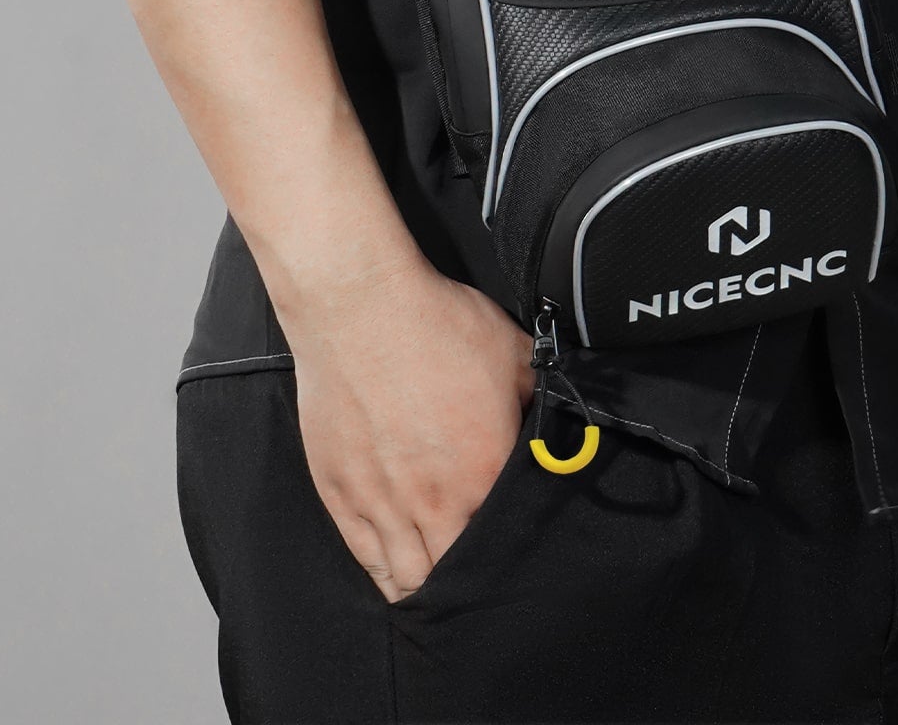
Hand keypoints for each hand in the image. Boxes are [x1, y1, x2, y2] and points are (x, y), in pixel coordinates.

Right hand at [281, 259, 535, 602]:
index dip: (515, 551)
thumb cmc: (434, 322)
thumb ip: (538, 395)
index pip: (507, 541)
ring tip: (439, 590)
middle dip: (471, 584)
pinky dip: (383, 573)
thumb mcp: (513, 353)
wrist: (360, 307)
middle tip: (479, 579)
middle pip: (456, 575)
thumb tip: (556, 414)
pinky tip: (396, 573)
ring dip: (427, 589)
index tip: (518, 551)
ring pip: (408, 579)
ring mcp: (382, 503)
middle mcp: (435, 502)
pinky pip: (365, 557)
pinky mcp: (341, 493)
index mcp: (484, 473)